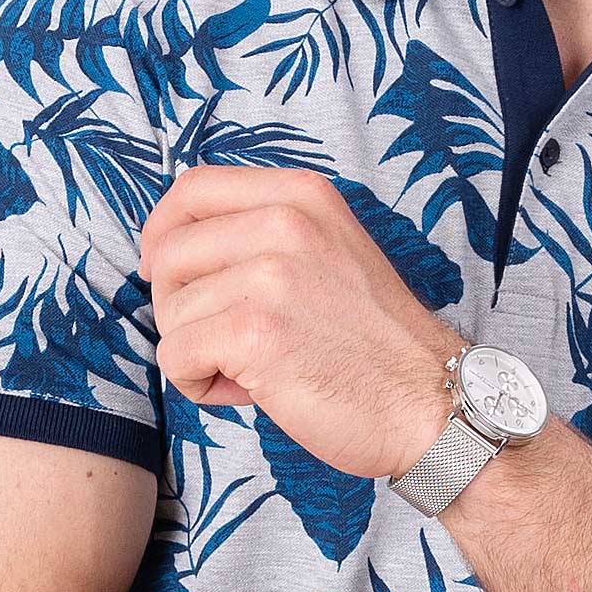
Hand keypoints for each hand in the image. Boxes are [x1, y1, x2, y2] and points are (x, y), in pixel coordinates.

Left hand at [140, 165, 458, 478]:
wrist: (429, 403)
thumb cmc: (375, 344)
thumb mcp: (328, 252)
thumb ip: (265, 235)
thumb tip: (174, 251)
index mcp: (301, 196)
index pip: (194, 189)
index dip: (163, 231)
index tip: (165, 270)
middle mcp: (285, 222)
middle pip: (170, 254)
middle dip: (181, 307)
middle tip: (229, 341)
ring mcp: (270, 275)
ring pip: (170, 313)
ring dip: (198, 353)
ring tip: (256, 369)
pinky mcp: (255, 332)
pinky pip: (176, 357)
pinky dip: (200, 384)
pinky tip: (250, 392)